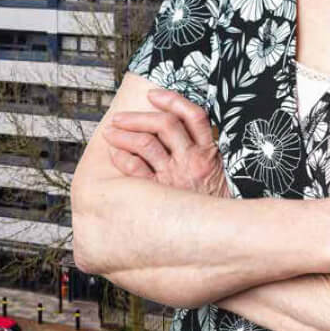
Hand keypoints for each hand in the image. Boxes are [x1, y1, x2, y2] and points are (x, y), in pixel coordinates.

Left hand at [100, 88, 230, 199]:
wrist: (218, 235)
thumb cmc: (213, 204)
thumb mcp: (218, 172)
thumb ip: (201, 149)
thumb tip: (175, 128)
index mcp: (208, 152)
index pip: (193, 115)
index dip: (171, 100)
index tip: (152, 95)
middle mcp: (192, 160)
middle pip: (164, 124)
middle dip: (137, 117)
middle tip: (119, 118)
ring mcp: (176, 176)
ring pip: (146, 143)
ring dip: (124, 134)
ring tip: (110, 133)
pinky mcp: (161, 193)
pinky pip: (136, 168)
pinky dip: (122, 158)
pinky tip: (115, 154)